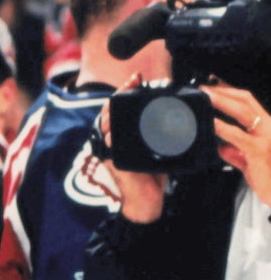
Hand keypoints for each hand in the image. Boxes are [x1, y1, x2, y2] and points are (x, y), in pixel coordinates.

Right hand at [96, 80, 166, 223]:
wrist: (148, 201)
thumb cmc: (153, 175)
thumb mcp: (159, 146)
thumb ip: (161, 130)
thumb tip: (176, 109)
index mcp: (123, 135)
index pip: (119, 108)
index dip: (125, 91)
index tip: (137, 78)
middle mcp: (113, 141)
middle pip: (109, 111)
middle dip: (120, 94)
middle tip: (133, 82)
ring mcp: (109, 151)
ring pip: (104, 124)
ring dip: (113, 110)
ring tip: (124, 97)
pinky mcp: (110, 162)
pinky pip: (106, 144)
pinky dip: (110, 135)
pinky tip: (116, 127)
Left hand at [208, 83, 270, 209]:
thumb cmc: (264, 176)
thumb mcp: (246, 160)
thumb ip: (234, 151)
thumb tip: (220, 146)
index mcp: (265, 126)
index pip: (248, 101)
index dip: (231, 90)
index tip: (214, 83)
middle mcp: (268, 127)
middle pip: (246, 100)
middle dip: (225, 91)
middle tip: (205, 87)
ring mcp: (265, 137)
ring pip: (244, 112)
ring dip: (223, 102)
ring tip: (206, 97)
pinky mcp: (258, 151)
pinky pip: (238, 136)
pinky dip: (224, 128)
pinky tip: (212, 124)